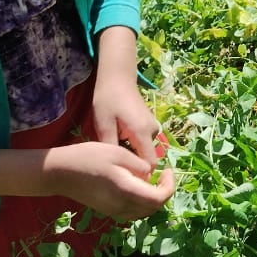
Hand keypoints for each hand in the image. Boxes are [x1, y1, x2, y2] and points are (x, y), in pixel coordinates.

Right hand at [49, 141, 174, 222]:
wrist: (59, 172)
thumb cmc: (88, 157)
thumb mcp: (117, 153)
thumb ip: (138, 165)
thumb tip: (150, 174)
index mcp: (127, 191)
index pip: (159, 199)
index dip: (169, 186)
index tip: (167, 170)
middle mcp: (122, 206)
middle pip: (153, 208)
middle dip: (164, 192)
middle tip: (163, 174)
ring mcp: (114, 211)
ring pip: (143, 212)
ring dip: (153, 198)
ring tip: (152, 179)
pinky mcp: (107, 211)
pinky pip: (132, 212)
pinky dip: (142, 202)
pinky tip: (138, 187)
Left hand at [92, 25, 161, 166]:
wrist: (117, 77)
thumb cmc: (108, 99)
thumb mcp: (103, 124)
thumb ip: (111, 147)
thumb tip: (115, 169)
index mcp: (142, 133)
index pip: (149, 164)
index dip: (139, 175)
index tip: (122, 179)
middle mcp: (152, 131)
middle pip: (147, 158)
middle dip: (134, 166)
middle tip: (114, 168)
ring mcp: (153, 127)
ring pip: (145, 150)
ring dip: (132, 155)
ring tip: (113, 155)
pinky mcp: (149, 124)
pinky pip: (143, 142)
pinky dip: (133, 146)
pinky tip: (118, 142)